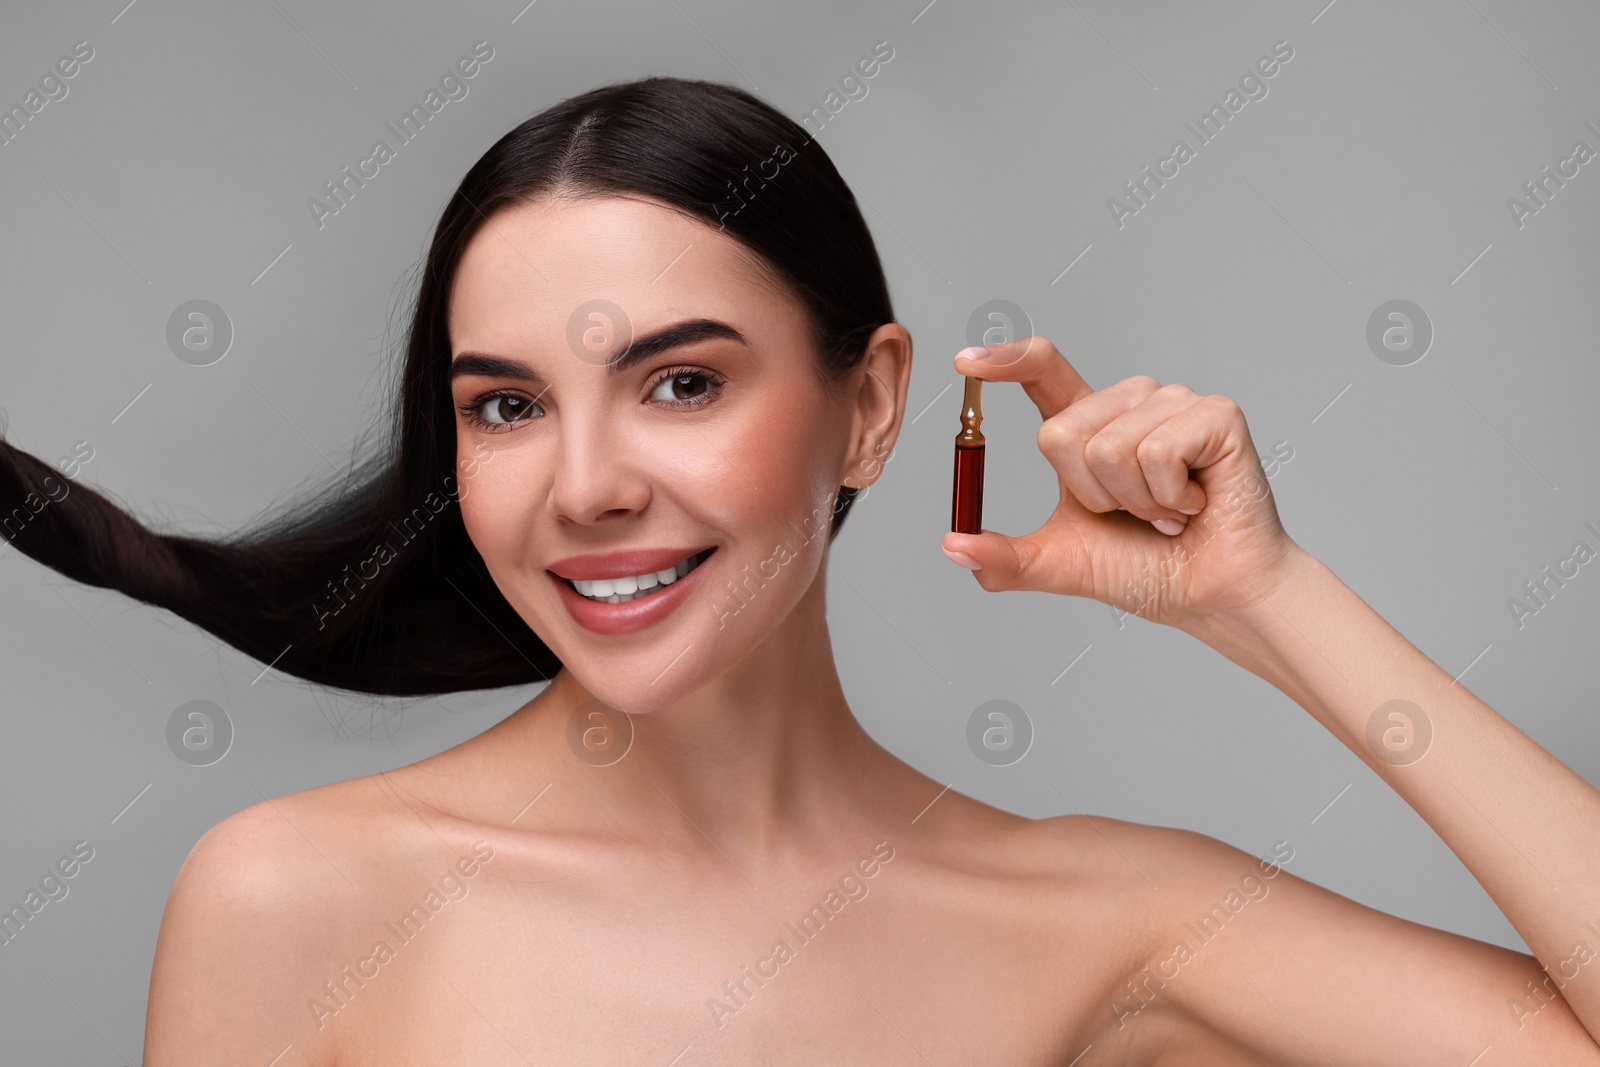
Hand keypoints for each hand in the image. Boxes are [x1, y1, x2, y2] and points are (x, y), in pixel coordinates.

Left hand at [940, 336, 1304, 632]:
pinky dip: (1169, 496)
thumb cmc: (1144, 570)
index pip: (1040, 370)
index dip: (1003, 360)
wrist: (1209, 594)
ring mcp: (1172, 403)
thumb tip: (951, 545)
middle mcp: (1127, 402)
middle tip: (1133, 513)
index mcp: (1087, 424)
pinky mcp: (1215, 413)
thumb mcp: (1059, 564)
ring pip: (1109, 446)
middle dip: (1091, 495)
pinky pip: (1157, 451)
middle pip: (1060, 432)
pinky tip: (1193, 503)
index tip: (964, 362)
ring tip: (1167, 510)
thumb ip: (1004, 558)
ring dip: (1134, 500)